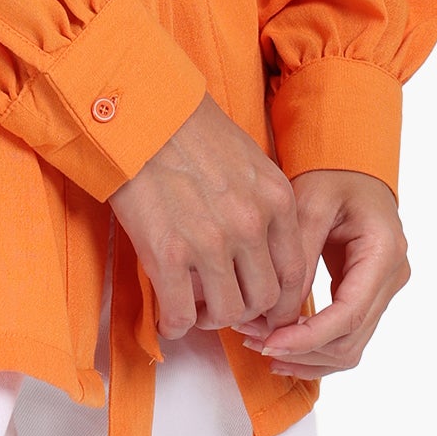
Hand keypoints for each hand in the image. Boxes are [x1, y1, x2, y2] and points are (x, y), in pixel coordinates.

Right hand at [107, 93, 309, 342]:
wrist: (141, 111)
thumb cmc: (189, 127)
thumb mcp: (247, 159)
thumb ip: (261, 203)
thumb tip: (260, 248)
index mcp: (275, 199)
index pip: (295, 272)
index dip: (279, 301)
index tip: (262, 306)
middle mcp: (250, 224)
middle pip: (264, 298)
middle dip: (244, 310)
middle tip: (223, 305)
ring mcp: (210, 241)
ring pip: (227, 312)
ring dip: (210, 319)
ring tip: (194, 308)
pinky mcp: (168, 253)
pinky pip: (180, 314)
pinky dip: (175, 324)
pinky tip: (168, 316)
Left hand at [232, 169, 409, 374]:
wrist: (351, 169)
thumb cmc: (332, 176)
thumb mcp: (310, 204)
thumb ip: (300, 258)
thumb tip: (280, 315)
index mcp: (384, 251)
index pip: (348, 315)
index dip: (308, 337)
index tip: (269, 343)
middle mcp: (392, 277)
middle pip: (350, 339)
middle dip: (301, 349)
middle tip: (253, 340)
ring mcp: (385, 290)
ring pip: (350, 347)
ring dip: (305, 355)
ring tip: (260, 344)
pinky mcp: (370, 296)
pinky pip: (346, 336)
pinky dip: (315, 347)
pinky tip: (281, 348)